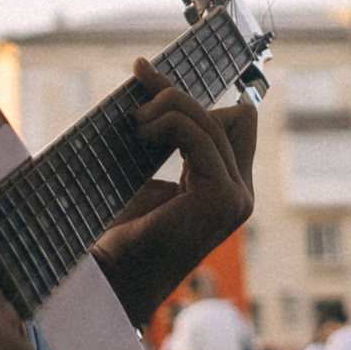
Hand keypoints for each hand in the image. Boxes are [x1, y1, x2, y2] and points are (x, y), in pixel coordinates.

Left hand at [90, 59, 257, 326]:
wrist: (110, 275)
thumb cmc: (120, 229)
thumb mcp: (148, 173)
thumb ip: (168, 140)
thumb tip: (157, 84)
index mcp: (228, 187)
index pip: (236, 121)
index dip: (193, 98)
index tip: (145, 75)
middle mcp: (240, 194)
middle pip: (233, 115)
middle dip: (179, 94)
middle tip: (137, 82)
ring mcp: (236, 199)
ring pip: (214, 121)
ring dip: (168, 107)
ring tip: (135, 123)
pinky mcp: (222, 200)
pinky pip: (201, 136)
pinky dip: (169, 123)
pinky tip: (142, 134)